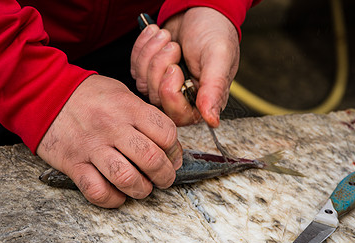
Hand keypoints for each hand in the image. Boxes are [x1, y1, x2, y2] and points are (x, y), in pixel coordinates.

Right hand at [37, 75, 182, 207]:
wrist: (44, 92)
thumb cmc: (89, 95)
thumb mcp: (122, 93)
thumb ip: (145, 116)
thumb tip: (168, 145)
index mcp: (128, 108)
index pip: (166, 133)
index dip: (175, 150)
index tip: (172, 157)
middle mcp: (112, 127)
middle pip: (151, 159)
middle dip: (165, 175)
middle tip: (164, 178)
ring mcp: (91, 147)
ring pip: (126, 178)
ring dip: (141, 189)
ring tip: (143, 187)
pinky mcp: (73, 164)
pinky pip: (97, 191)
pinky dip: (112, 199)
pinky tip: (117, 194)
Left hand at [131, 7, 239, 127]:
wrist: (200, 9)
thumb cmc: (215, 32)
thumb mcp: (218, 58)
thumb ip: (214, 89)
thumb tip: (213, 120)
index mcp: (204, 100)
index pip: (179, 115)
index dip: (170, 93)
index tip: (174, 69)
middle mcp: (183, 97)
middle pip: (157, 99)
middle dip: (159, 67)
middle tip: (174, 46)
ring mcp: (164, 86)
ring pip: (144, 84)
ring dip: (151, 54)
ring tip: (167, 36)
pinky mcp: (151, 73)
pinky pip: (135, 69)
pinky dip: (143, 47)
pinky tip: (156, 35)